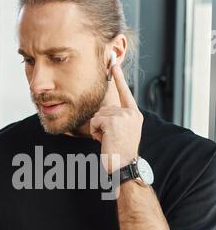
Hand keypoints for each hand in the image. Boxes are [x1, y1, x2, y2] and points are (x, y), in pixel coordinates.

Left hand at [90, 54, 142, 171]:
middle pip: (104, 109)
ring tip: (109, 141)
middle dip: (101, 124)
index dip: (119, 78)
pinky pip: (95, 121)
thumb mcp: (122, 132)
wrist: (124, 166)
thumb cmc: (120, 153)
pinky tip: (105, 141)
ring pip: (98, 115)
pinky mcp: (114, 121)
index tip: (114, 63)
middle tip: (111, 139)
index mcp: (134, 115)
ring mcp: (123, 116)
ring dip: (98, 129)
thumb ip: (116, 119)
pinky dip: (95, 132)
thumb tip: (102, 113)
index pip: (125, 93)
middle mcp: (131, 113)